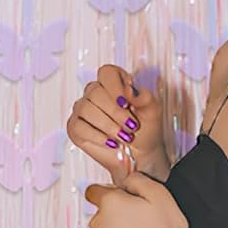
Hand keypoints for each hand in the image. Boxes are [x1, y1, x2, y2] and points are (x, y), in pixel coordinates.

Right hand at [66, 64, 166, 186]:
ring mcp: (83, 109)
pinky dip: (97, 136)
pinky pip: (78, 126)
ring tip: (124, 137)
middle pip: (95, 91)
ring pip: (85, 108)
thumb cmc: (145, 129)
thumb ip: (144, 96)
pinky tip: (111, 143)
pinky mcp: (75, 127)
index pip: (107, 73)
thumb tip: (129, 89)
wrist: (140, 154)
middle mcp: (95, 93)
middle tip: (131, 126)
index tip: (126, 103)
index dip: (115, 87)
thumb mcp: (152, 111)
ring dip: (108, 125)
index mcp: (114, 83)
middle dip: (115, 112)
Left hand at [83, 172, 191, 227]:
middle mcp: (99, 223)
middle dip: (114, 214)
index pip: (93, 191)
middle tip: (138, 220)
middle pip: (100, 213)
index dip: (107, 192)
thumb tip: (127, 179)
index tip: (116, 198)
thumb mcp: (159, 193)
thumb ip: (137, 179)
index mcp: (111, 203)